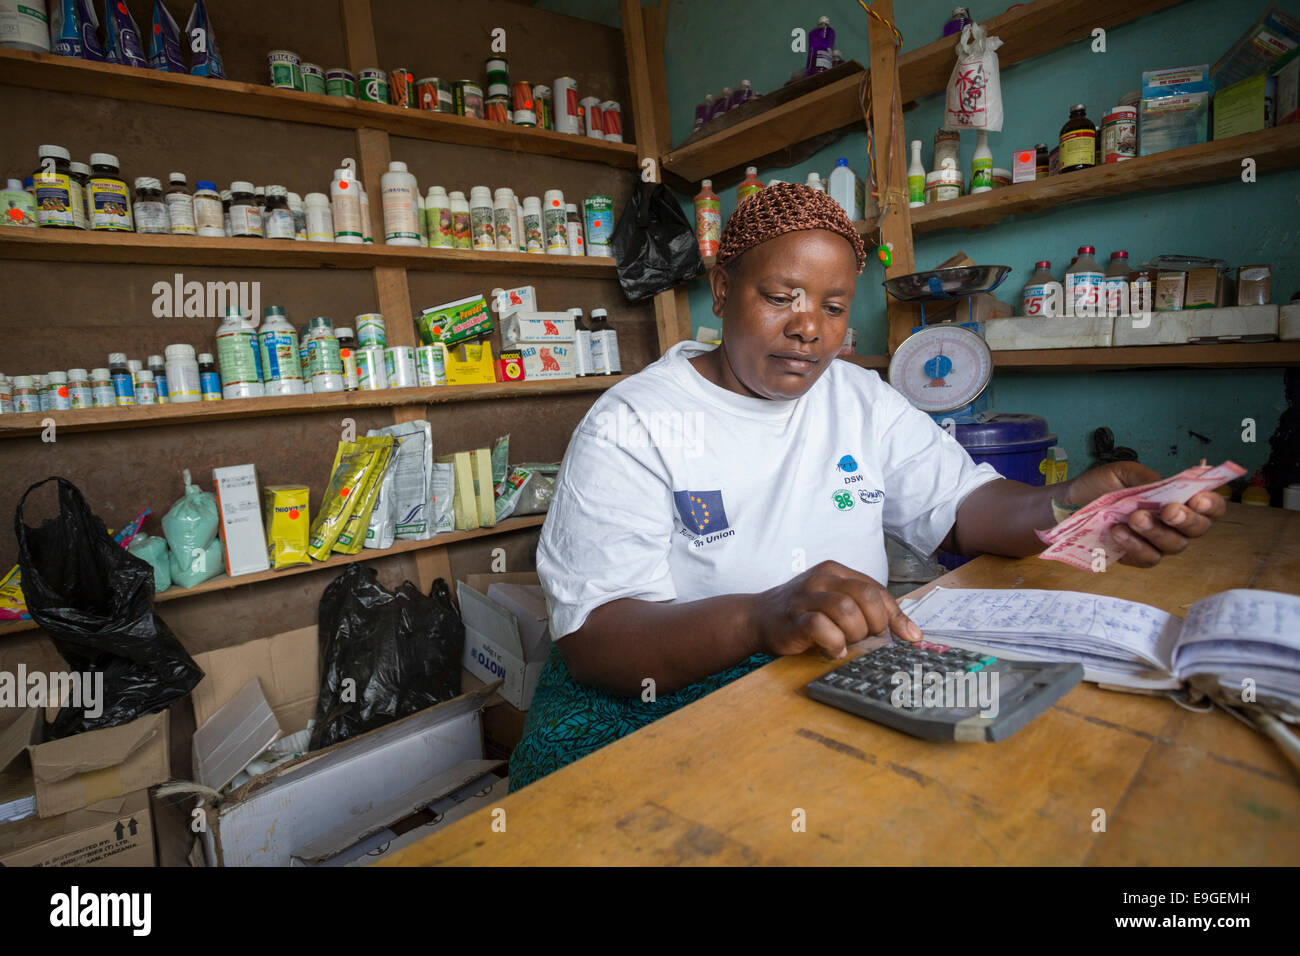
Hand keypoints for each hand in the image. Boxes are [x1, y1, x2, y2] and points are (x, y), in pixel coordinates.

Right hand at [753, 560, 921, 659]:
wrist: (758, 618)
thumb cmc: (803, 613)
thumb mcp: (835, 602)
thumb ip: (866, 609)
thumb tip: (909, 632)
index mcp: (835, 571)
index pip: (876, 589)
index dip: (896, 615)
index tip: (910, 637)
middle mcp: (821, 579)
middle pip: (865, 595)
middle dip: (875, 623)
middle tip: (869, 638)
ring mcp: (805, 597)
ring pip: (845, 609)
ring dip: (854, 633)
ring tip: (848, 643)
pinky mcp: (793, 619)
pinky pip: (821, 627)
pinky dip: (834, 642)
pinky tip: (834, 650)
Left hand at [1065, 461, 1226, 567]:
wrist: (1068, 504)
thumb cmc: (1100, 487)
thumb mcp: (1125, 473)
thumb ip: (1150, 478)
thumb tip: (1170, 485)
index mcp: (1178, 499)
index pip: (1210, 506)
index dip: (1212, 504)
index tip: (1198, 498)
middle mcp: (1174, 524)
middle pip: (1198, 529)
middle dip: (1186, 519)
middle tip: (1168, 510)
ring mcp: (1157, 543)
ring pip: (1174, 545)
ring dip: (1157, 531)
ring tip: (1135, 518)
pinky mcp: (1138, 557)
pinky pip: (1148, 557)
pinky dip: (1135, 545)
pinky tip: (1119, 532)